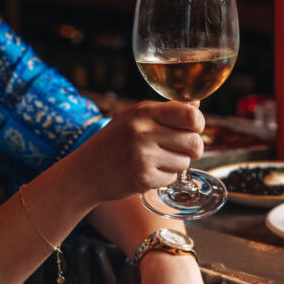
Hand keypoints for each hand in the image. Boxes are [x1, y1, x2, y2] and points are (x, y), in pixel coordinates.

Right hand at [73, 101, 204, 206]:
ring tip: (155, 160)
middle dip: (191, 149)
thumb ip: (166, 110)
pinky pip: (172, 178)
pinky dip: (164, 177)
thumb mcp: (134, 117)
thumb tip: (197, 105)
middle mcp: (143, 132)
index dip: (197, 124)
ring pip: (185, 162)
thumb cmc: (113, 141)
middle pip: (194, 142)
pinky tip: (147, 171)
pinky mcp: (143, 178)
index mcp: (143, 111)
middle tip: (179, 149)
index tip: (192, 129)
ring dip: (176, 163)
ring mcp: (143, 156)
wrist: (85, 171)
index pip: (191, 115)